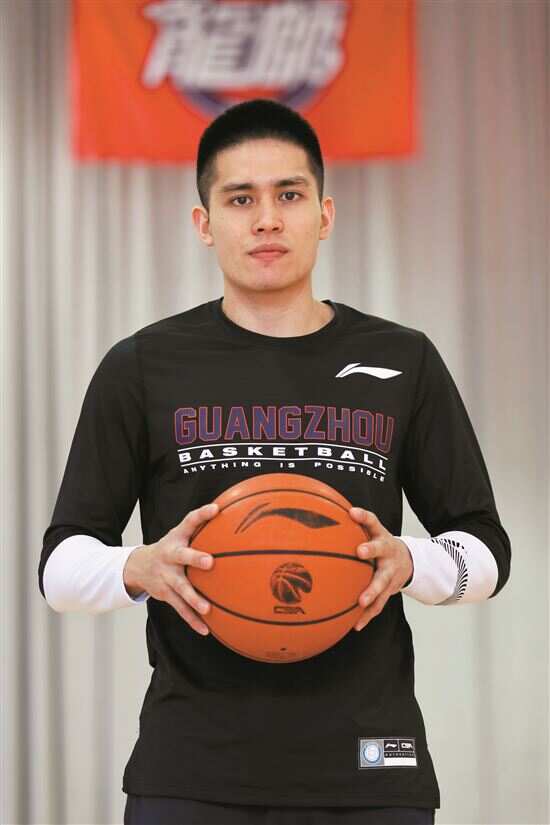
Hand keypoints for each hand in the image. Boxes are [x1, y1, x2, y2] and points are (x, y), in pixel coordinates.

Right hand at [123, 502, 218, 635]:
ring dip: (193, 599)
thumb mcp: (181, 533)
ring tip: (207, 609)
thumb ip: (202, 524)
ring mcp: (166, 577)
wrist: (138, 566)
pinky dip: (192, 620)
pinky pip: (180, 609)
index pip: (189, 522)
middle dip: (195, 559)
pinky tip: (206, 630)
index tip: (216, 509)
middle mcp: (169, 556)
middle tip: (210, 562)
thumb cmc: (171, 546)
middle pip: (182, 556)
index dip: (202, 514)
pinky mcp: (166, 594)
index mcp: (176, 539)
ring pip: (180, 589)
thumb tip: (231, 511)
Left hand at [349, 507, 413, 631]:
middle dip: (370, 550)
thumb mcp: (371, 532)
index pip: (373, 521)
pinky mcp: (390, 590)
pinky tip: (355, 625)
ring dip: (372, 591)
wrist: (409, 561)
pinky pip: (379, 604)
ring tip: (361, 601)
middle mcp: (388, 552)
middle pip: (380, 549)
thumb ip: (352, 526)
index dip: (364, 516)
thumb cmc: (379, 544)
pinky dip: (368, 615)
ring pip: (382, 582)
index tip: (353, 512)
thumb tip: (318, 516)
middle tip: (360, 551)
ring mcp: (391, 572)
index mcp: (381, 536)